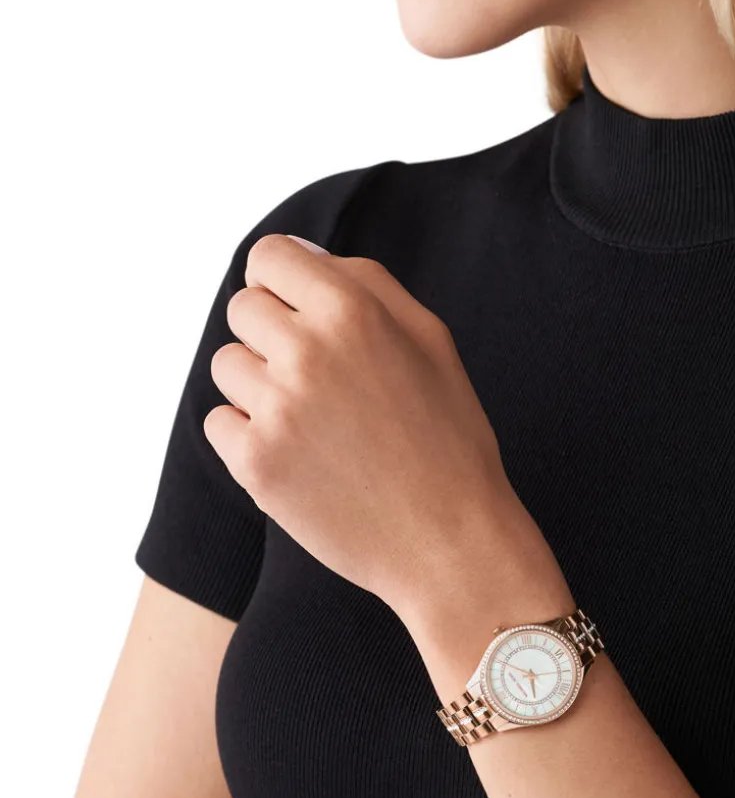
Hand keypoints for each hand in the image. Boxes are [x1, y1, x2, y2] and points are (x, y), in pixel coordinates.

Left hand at [204, 233, 554, 630]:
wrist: (451, 542)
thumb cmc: (449, 439)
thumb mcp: (432, 342)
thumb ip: (368, 284)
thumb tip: (304, 255)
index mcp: (353, 312)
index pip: (268, 257)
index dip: (282, 282)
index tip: (299, 311)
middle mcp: (308, 352)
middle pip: (242, 310)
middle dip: (273, 336)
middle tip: (321, 382)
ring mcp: (276, 409)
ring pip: (226, 367)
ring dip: (260, 388)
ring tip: (317, 424)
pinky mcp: (255, 464)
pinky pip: (220, 424)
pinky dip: (251, 438)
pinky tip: (303, 458)